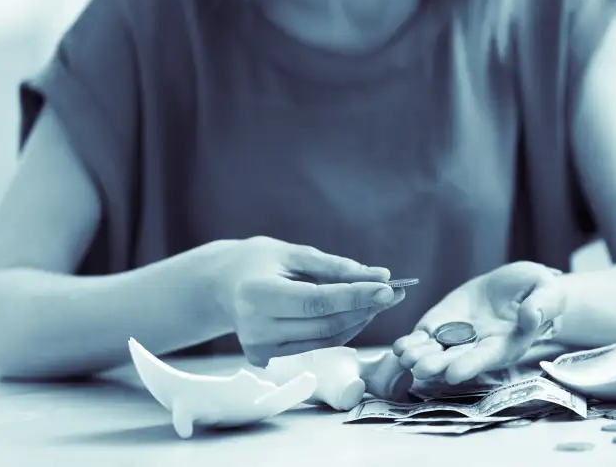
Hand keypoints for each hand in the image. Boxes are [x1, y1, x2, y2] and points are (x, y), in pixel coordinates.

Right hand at [207, 237, 402, 365]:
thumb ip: (337, 267)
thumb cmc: (259, 262)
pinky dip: (341, 330)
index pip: (317, 301)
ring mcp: (260, 350)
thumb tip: (381, 276)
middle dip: (365, 308)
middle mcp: (256, 328)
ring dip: (358, 321)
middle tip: (393, 291)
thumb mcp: (294, 253)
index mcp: (257, 294)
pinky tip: (355, 313)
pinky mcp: (267, 361)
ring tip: (378, 299)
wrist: (221, 286)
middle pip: (325, 324)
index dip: (356, 296)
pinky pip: (317, 347)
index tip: (389, 287)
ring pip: (326, 340)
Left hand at [392, 262, 565, 383]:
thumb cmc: (538, 292)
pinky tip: (399, 347)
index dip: (470, 365)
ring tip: (404, 356)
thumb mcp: (545, 292)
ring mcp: (457, 338)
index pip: (486, 358)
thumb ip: (541, 305)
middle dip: (438, 364)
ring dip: (420, 356)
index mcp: (506, 345)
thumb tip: (532, 314)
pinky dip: (412, 343)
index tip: (453, 373)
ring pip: (436, 352)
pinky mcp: (441, 325)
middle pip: (456, 360)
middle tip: (421, 368)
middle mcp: (479, 348)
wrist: (516, 287)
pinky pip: (424, 337)